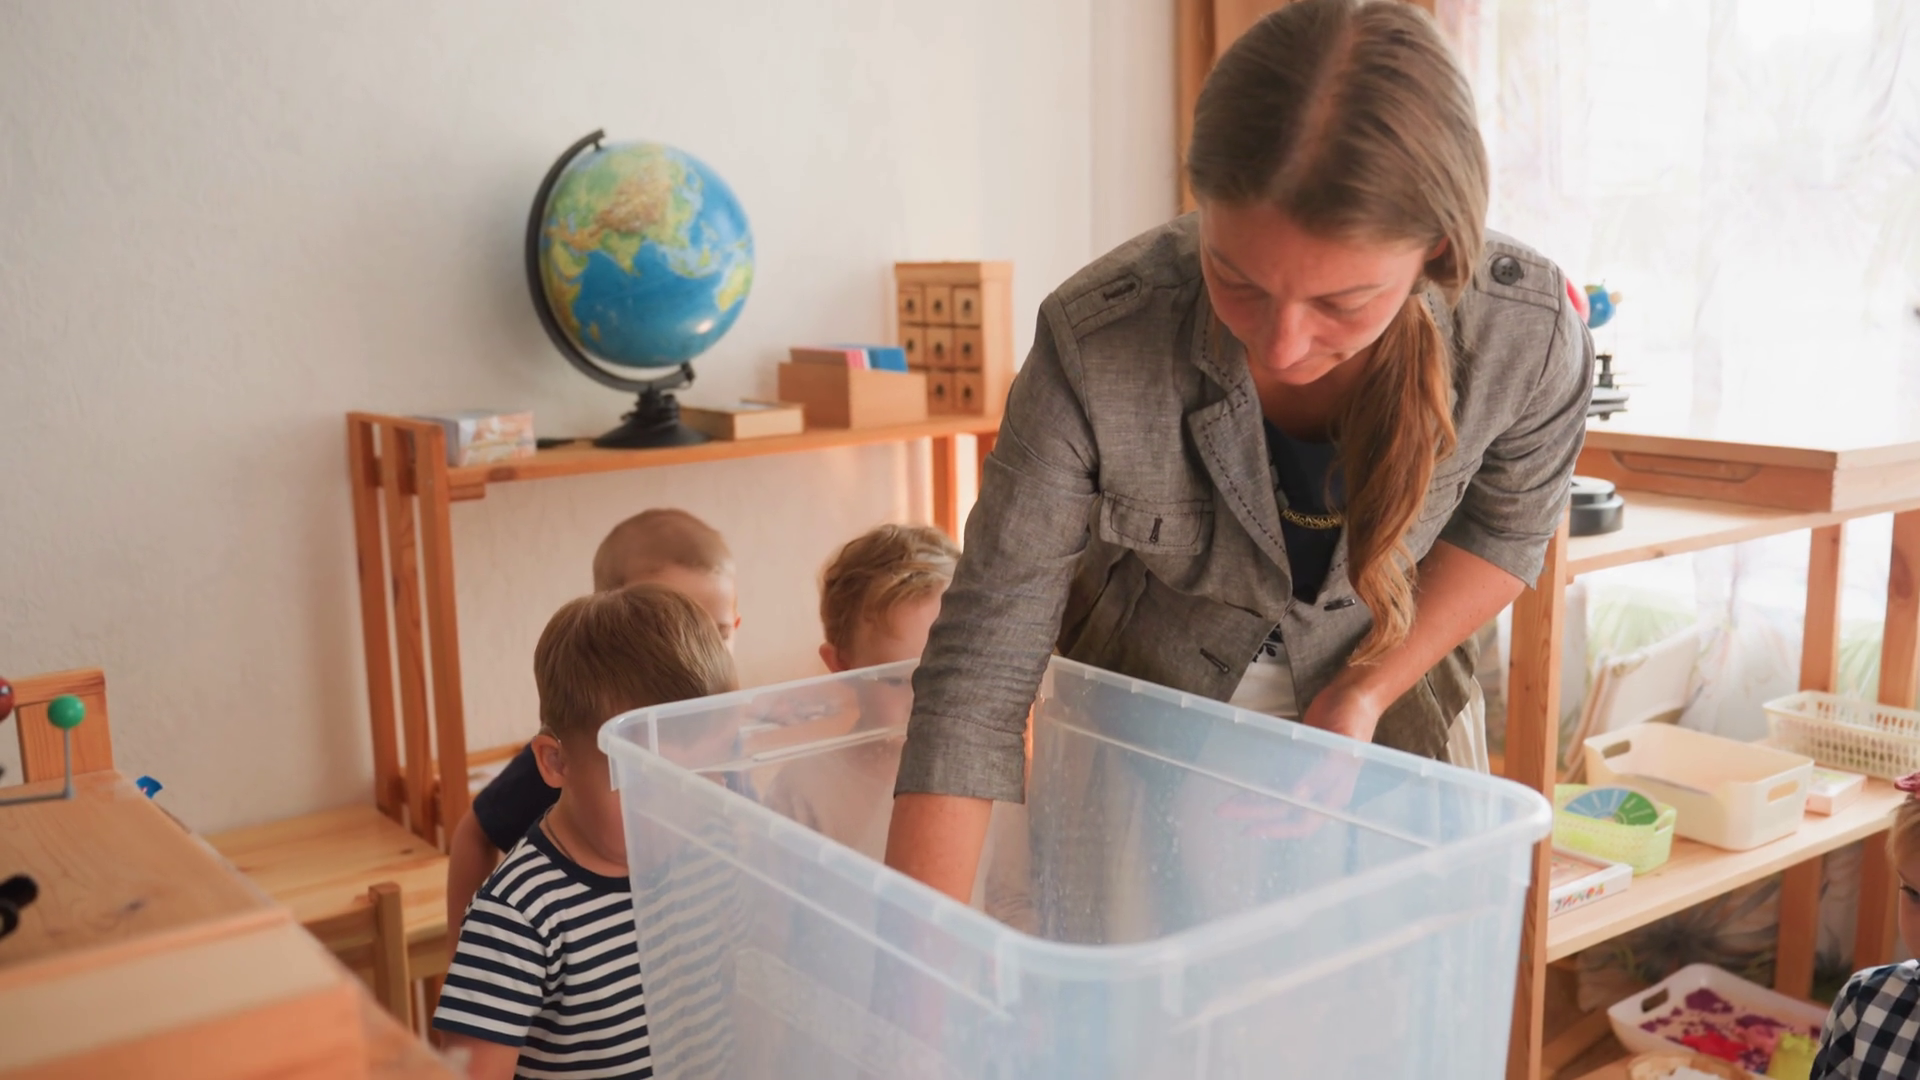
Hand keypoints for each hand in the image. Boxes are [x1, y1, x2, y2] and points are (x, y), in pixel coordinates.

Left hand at [1214, 674, 1383, 838]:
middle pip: (1284, 811)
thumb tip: (1299, 796)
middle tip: (1225, 811)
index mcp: (1335, 794)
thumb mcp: (1342, 746)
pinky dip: (1259, 784)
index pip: (1303, 822)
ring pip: (1277, 797)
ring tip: (1227, 804)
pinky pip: (1276, 779)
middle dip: (1254, 814)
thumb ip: (1323, 772)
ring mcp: (1309, 778)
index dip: (1278, 829)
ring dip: (1252, 801)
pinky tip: (1242, 787)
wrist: (1351, 694)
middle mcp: (1321, 792)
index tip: (1252, 828)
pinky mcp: (1298, 762)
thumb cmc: (1353, 719)